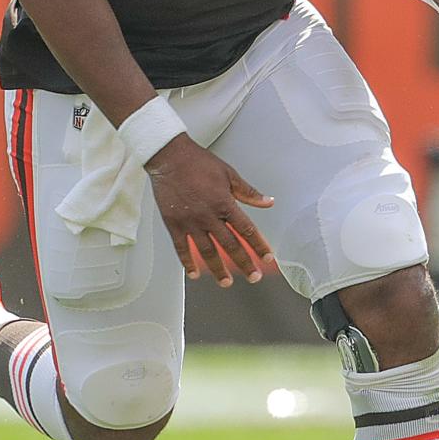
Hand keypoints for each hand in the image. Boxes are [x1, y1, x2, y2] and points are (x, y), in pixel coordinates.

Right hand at [145, 135, 274, 287]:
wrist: (170, 157)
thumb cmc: (199, 163)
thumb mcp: (229, 174)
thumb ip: (248, 192)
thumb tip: (268, 201)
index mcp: (224, 203)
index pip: (246, 229)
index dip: (258, 245)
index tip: (267, 258)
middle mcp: (208, 216)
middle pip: (230, 245)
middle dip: (244, 263)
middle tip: (254, 277)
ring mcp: (190, 222)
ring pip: (207, 251)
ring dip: (218, 269)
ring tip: (226, 282)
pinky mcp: (173, 224)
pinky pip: (181, 247)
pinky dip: (187, 262)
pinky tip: (195, 274)